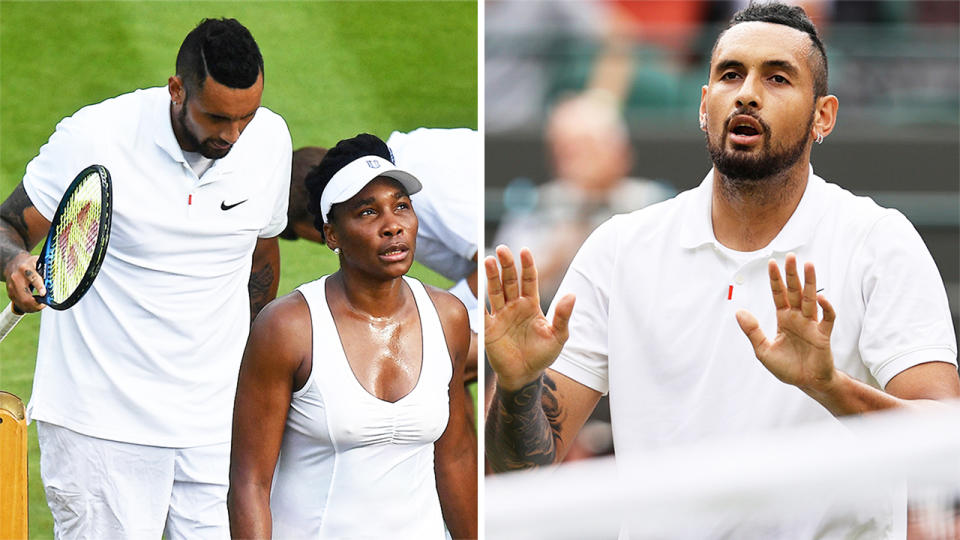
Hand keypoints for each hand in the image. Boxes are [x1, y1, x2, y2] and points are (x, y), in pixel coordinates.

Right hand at [3, 252, 44, 312]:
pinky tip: (34, 306)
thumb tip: (60, 279)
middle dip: (36, 303)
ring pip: (22, 302)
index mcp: (25, 268)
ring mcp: (12, 286)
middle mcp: (16, 277)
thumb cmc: (31, 264)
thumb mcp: (40, 262)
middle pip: (25, 296)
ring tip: (40, 306)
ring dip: (33, 307)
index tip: (44, 294)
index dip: (39, 286)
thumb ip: (48, 270)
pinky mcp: (10, 293)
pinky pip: (19, 304)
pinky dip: (27, 307)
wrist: (14, 264)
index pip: (33, 278)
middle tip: (44, 304)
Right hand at [485, 246, 574, 390]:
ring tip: (489, 260)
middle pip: (509, 280)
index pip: (528, 279)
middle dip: (506, 265)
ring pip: (495, 291)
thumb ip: (563, 316)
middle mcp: (514, 306)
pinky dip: (479, 302)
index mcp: (531, 304)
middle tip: (502, 249)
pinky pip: (483, 313)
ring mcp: (500, 316)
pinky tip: (477, 288)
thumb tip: (572, 294)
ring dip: (491, 276)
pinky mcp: (489, 329)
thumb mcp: (558, 336)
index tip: (525, 251)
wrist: (525, 375)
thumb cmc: (543, 355)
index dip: (527, 265)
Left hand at [736, 253, 835, 392]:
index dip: (775, 280)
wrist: (806, 383)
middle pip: (795, 291)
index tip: (772, 262)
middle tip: (791, 257)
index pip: (779, 295)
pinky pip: (827, 318)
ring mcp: (811, 325)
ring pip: (811, 299)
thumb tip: (739, 312)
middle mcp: (798, 318)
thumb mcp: (763, 350)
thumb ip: (752, 331)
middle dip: (792, 274)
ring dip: (810, 283)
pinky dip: (826, 307)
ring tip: (809, 265)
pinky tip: (821, 298)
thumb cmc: (787, 367)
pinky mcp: (823, 335)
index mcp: (784, 319)